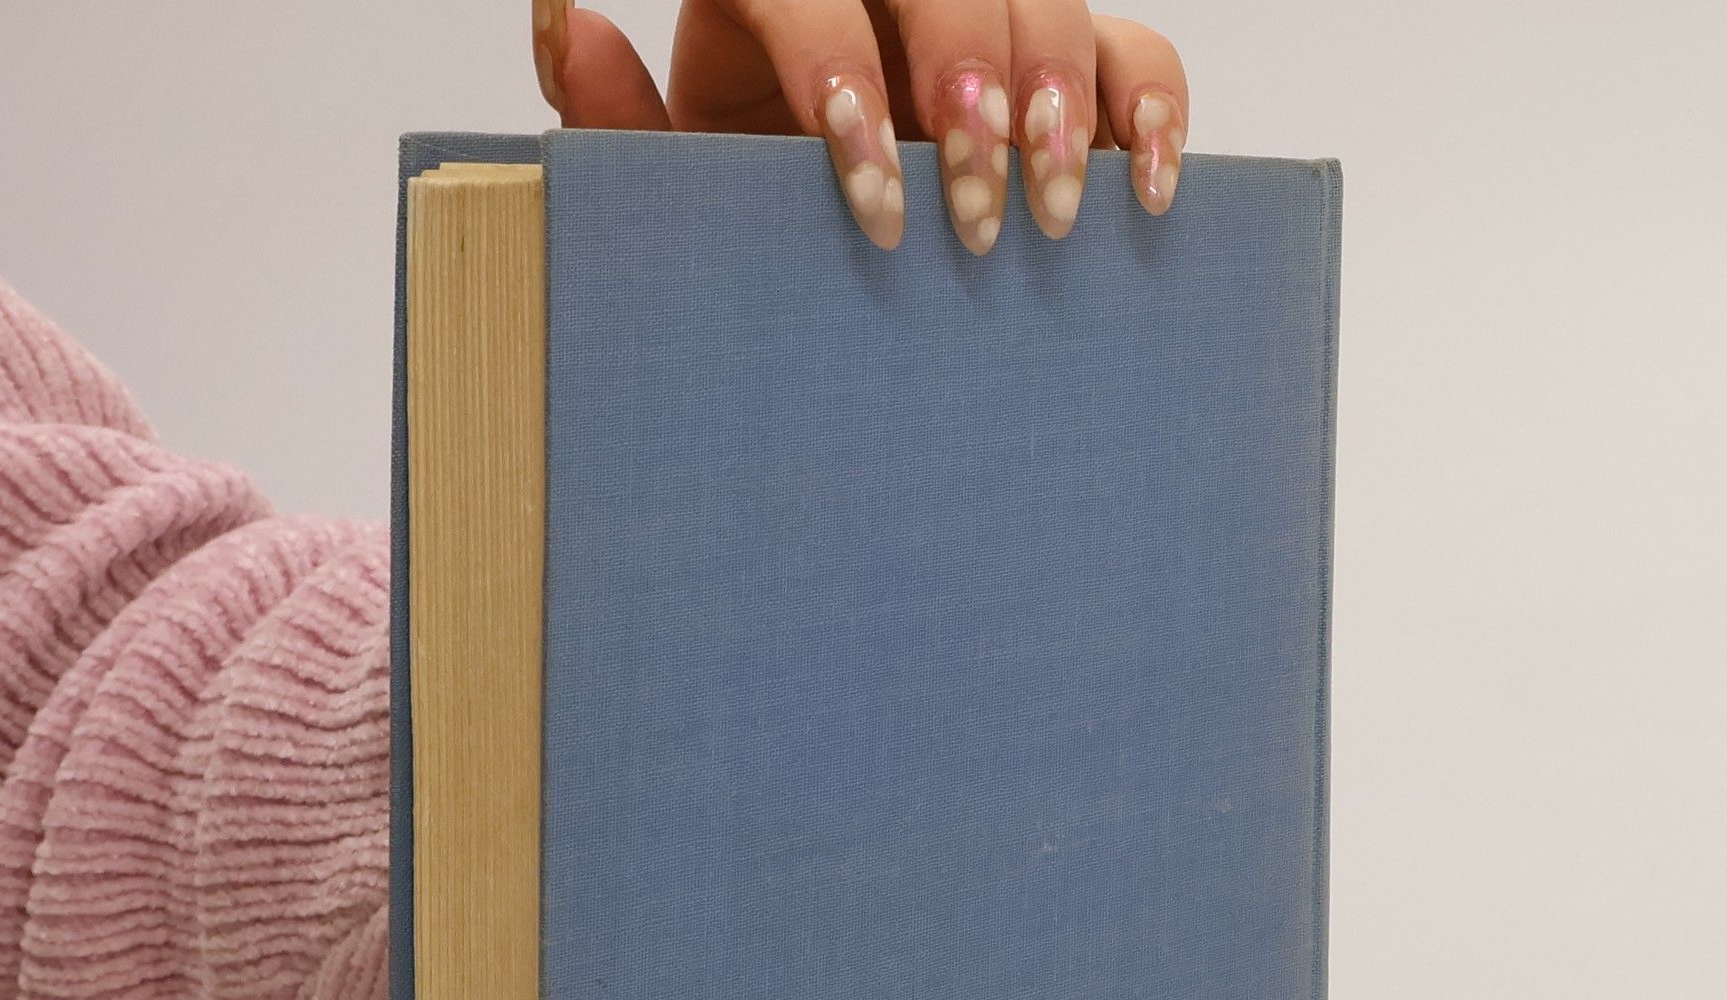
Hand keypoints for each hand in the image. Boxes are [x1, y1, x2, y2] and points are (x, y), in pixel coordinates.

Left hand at [531, 0, 1187, 252]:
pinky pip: (1136, 54)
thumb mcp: (675, 179)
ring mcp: (985, 22)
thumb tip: (572, 20)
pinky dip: (1154, 110)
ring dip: (1061, 99)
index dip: (843, 74)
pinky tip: (1142, 189)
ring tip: (1046, 212)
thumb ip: (615, 112)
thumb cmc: (745, 211)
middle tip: (974, 218)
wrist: (825, 249)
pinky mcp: (1066, 67)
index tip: (872, 199)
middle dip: (972, 90)